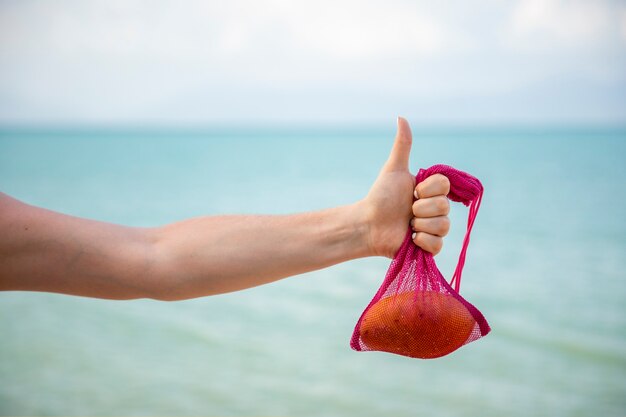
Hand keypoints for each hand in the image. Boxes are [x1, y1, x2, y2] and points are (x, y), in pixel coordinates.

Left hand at [361, 117, 449, 257]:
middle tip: (407, 211)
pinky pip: (438, 245)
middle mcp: (436, 210)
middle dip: (421, 208)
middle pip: (444, 207)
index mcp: (432, 192)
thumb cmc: (380, 196)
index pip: (445, 187)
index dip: (428, 190)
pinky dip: (422, 241)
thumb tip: (401, 117)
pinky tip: (410, 239)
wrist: (368, 223)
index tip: (412, 192)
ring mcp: (434, 229)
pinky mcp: (429, 248)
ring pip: (443, 226)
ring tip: (407, 225)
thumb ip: (403, 145)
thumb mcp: (394, 169)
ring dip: (420, 225)